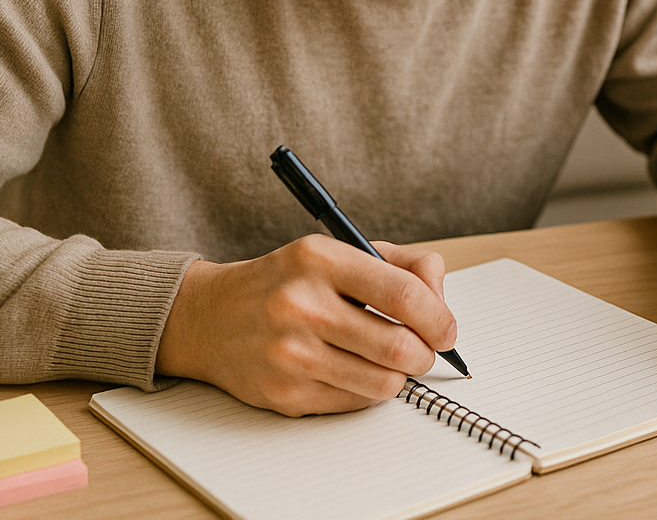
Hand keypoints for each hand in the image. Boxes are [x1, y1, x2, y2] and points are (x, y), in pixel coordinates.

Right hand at [156, 236, 457, 415]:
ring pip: (382, 384)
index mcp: (320, 260)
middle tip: (424, 351)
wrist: (209, 318)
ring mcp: (290, 354)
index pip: (404, 294)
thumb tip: (441, 297)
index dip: (439, 317)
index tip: (446, 329)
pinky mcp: (284, 394)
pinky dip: (367, 392)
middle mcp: (302, 306)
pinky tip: (353, 371)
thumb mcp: (338, 252)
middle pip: (399, 346)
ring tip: (389, 361)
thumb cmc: (286, 283)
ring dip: (399, 377)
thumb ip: (400, 265)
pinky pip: (354, 404)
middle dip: (426, 354)